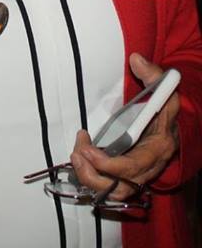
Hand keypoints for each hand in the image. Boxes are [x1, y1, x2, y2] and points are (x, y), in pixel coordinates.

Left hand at [70, 53, 179, 202]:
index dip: (110, 165)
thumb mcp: (165, 91)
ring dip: (89, 177)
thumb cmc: (165, 109)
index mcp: (158, 149)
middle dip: (93, 173)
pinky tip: (81, 156)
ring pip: (112, 191)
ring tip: (76, 154)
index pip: (134, 168)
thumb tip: (136, 58)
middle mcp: (147, 168)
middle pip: (120, 188)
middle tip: (77, 152)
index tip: (88, 150)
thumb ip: (153, 75)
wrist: (174, 125)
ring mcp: (136, 174)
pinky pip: (107, 186)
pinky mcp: (125, 175)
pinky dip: (91, 176)